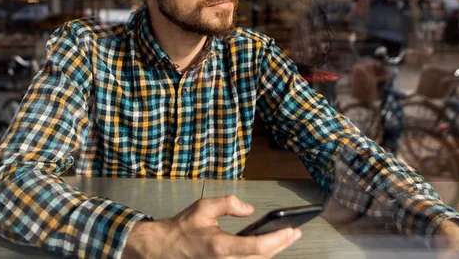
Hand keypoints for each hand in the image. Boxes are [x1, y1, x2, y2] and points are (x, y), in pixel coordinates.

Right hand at [123, 195, 301, 258]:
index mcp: (220, 246)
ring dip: (273, 251)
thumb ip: (229, 204)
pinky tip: (267, 247)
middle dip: (282, 245)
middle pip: (262, 258)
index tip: (292, 231)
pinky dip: (260, 255)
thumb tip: (250, 210)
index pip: (257, 246)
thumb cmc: (182, 228)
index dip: (278, 240)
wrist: (163, 248)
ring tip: (286, 238)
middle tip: (295, 233)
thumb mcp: (204, 207)